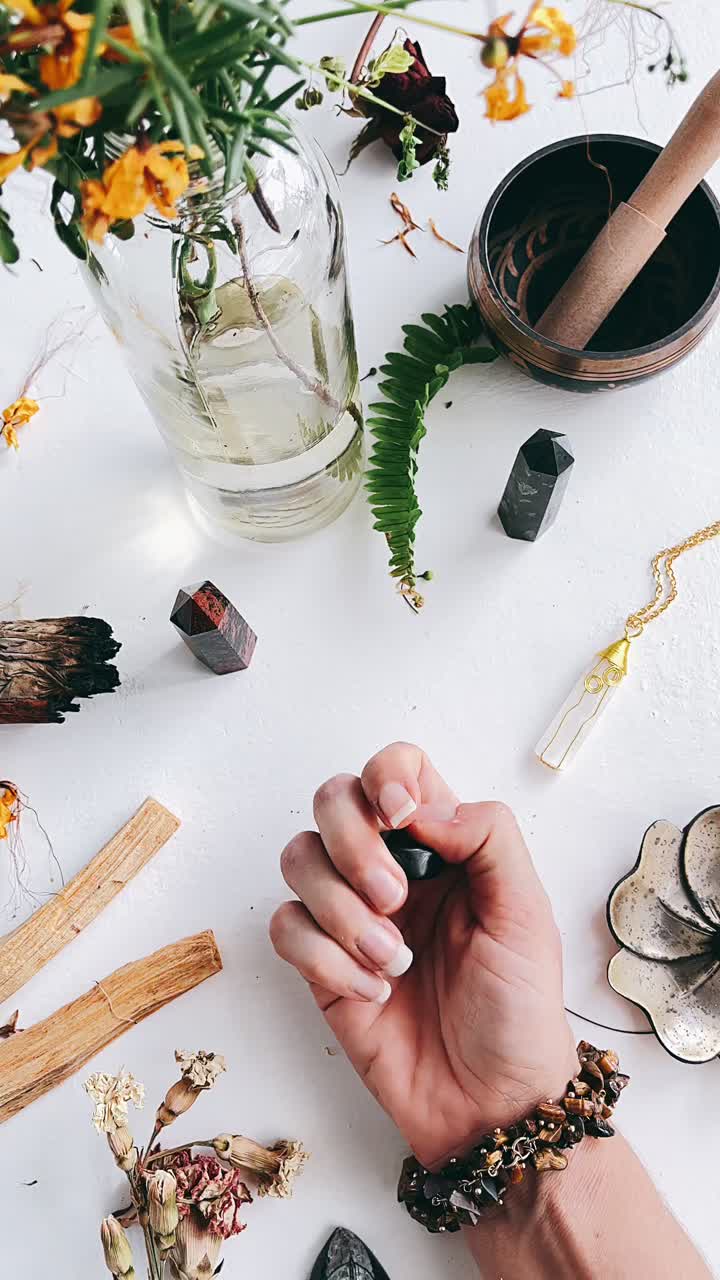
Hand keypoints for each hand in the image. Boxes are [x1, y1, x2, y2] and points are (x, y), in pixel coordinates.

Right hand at [270, 743, 575, 1169]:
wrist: (490, 1104)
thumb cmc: (519, 1010)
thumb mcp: (526, 912)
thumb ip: (487, 837)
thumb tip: (421, 806)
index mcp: (445, 844)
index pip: (399, 768)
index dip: (387, 774)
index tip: (401, 815)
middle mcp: (392, 867)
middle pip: (333, 799)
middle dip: (353, 843)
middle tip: (394, 897)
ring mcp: (350, 913)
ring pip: (298, 858)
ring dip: (341, 910)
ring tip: (393, 962)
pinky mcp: (320, 963)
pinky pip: (285, 927)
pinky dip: (323, 957)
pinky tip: (372, 992)